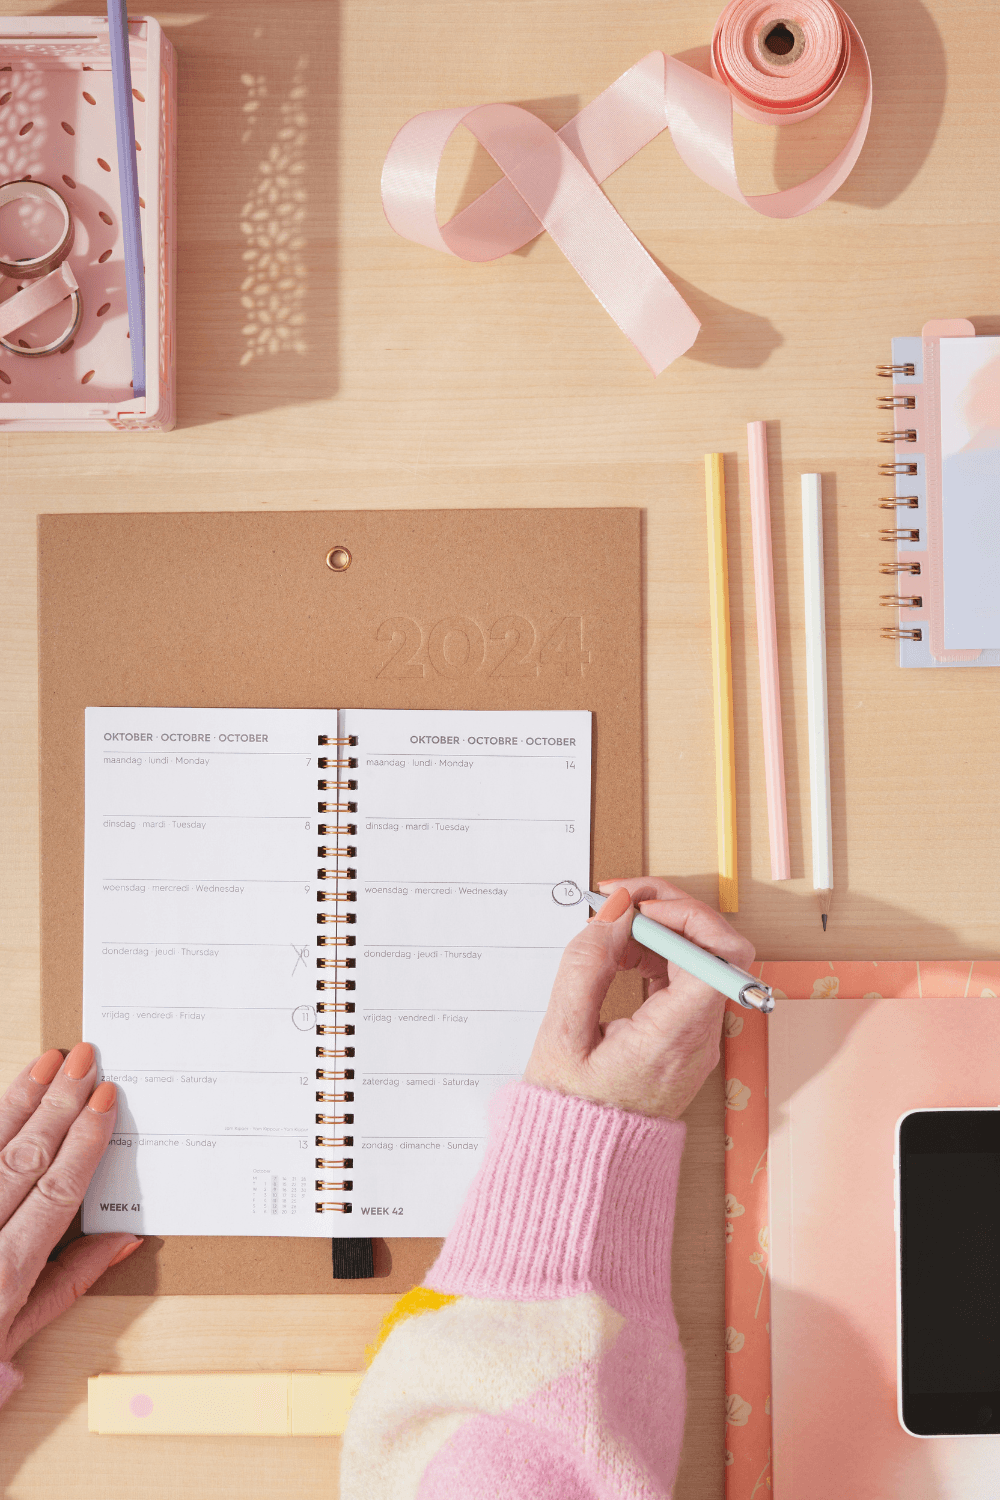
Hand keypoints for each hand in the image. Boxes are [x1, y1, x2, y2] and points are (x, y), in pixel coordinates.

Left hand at [0, 1044, 140, 1363]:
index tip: (106, 1099)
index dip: (86, 1141)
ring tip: (47, 1062)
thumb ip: (67, 1283)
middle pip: (25, 1157)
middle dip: (60, 1103)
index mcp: (6, 1273)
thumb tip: (123, 1240)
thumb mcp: (15, 1335)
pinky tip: (3, 1098)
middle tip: (86, 1059)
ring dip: (20, 1100)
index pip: (57, 1190)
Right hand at [524, 878, 754, 1119]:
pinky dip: (659, 953)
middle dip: (673, 910)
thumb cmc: (568, 1109)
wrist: (579, 1164)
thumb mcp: (561, 1034)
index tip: (636, 908)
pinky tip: (623, 952)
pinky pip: (687, 978)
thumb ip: (586, 965)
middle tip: (623, 898)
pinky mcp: (685, 1037)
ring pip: (705, 958)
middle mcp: (699, 1037)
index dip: (685, 917)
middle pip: (718, 949)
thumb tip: (615, 912)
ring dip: (664, 928)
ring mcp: (697, 1038)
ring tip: (615, 923)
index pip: (719, 957)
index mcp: (675, 1038)